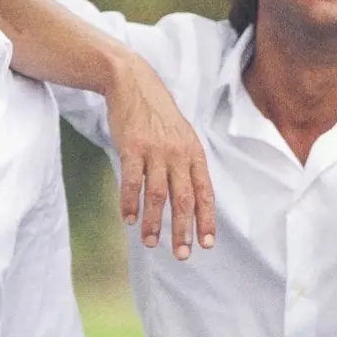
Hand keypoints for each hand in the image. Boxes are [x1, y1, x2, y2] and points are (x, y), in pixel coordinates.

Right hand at [104, 55, 214, 259]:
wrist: (133, 82)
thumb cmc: (158, 115)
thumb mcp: (181, 137)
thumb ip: (187, 165)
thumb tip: (191, 199)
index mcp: (194, 153)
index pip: (204, 192)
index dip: (206, 219)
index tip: (207, 243)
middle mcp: (178, 154)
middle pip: (184, 199)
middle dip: (184, 230)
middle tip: (182, 255)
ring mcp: (156, 150)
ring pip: (158, 194)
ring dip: (154, 222)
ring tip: (151, 243)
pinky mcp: (132, 146)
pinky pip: (132, 181)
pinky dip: (130, 203)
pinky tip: (128, 219)